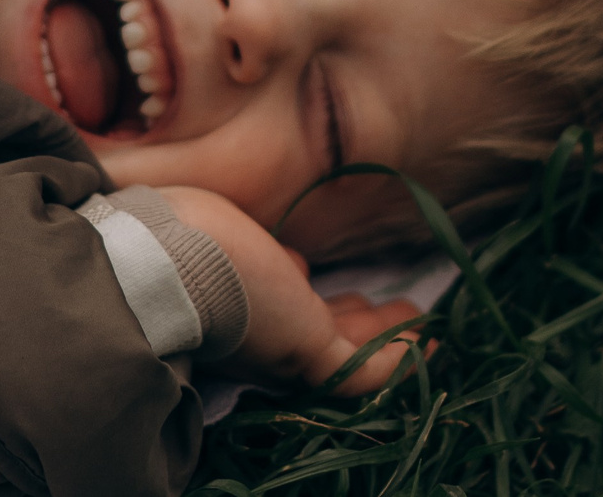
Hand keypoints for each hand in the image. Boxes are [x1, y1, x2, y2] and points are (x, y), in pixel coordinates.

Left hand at [151, 186, 425, 395]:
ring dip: (389, 337)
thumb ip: (265, 252)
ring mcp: (290, 347)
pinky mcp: (310, 354)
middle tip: (400, 311)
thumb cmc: (191, 231)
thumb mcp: (235, 234)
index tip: (330, 280)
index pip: (286, 304)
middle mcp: (266, 330)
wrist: (171, 256)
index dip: (312, 294)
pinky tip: (431, 344)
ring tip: (422, 325)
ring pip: (351, 352)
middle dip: (362, 322)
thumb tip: (294, 262)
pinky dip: (401, 361)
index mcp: (242, 298)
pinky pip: (366, 370)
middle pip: (325, 332)